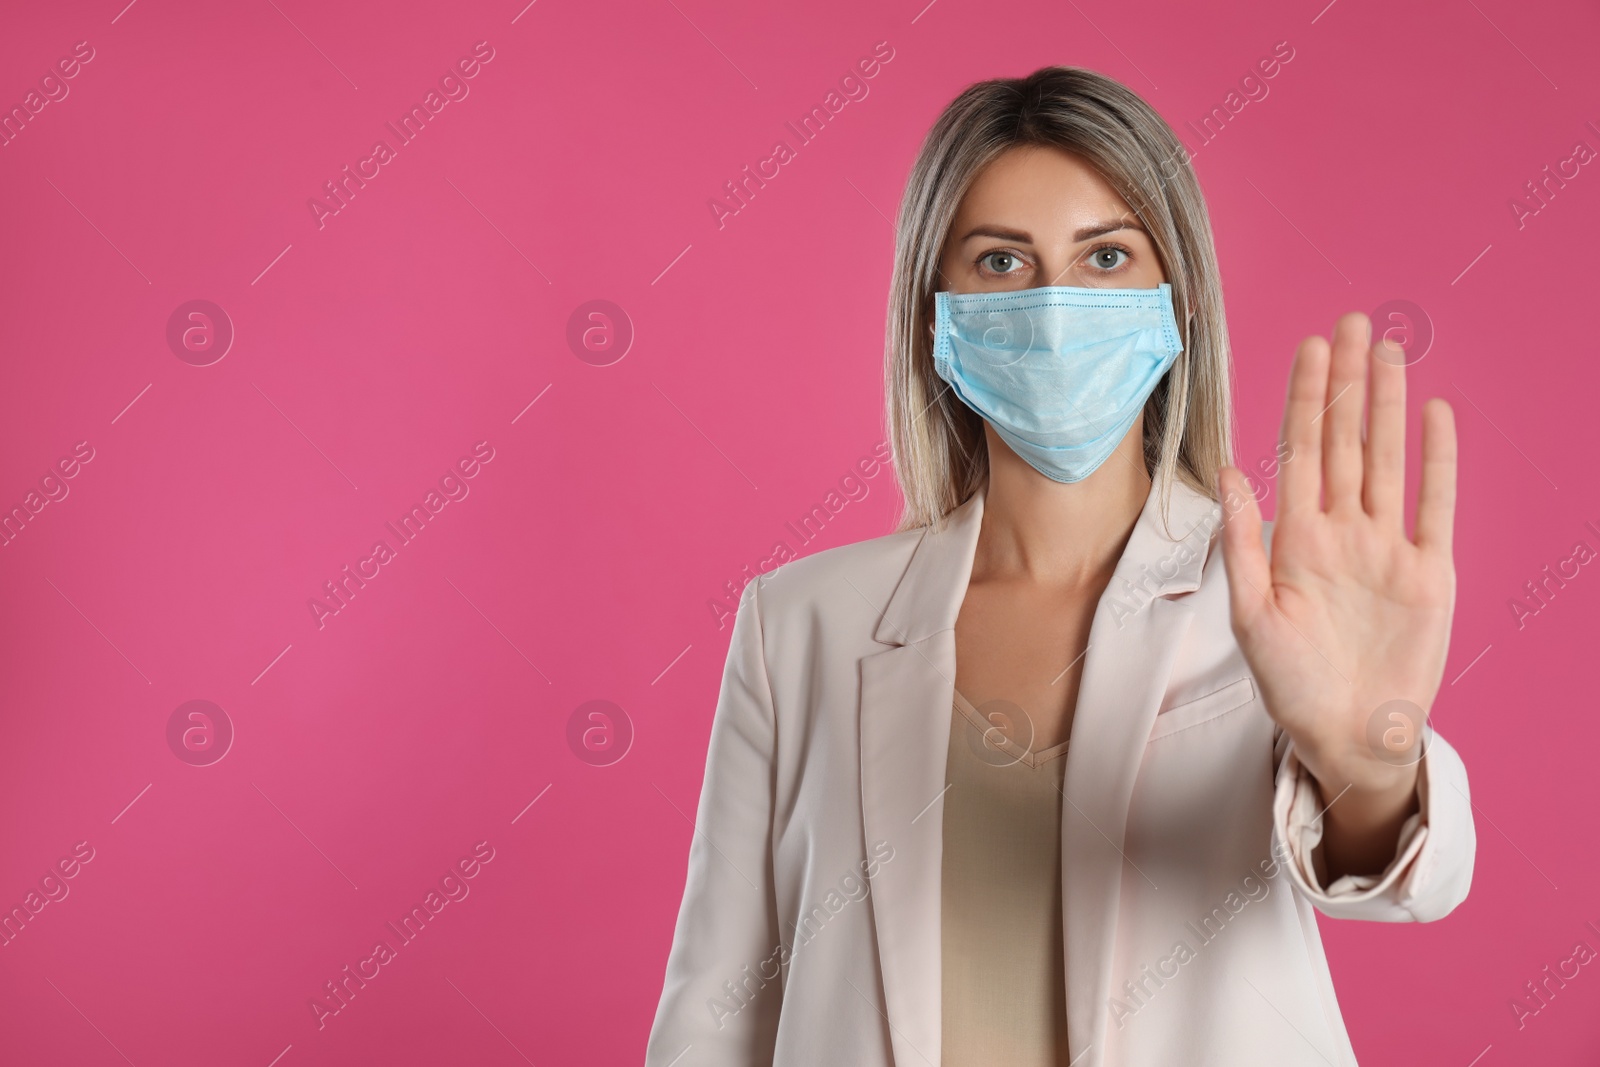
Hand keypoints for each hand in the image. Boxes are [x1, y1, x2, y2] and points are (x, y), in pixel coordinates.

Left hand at [1217, 312, 1456, 877]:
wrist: (1347, 736)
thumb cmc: (1290, 685)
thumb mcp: (1252, 616)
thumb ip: (1242, 543)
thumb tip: (1230, 474)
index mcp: (1294, 540)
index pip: (1300, 452)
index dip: (1304, 399)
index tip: (1309, 348)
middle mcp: (1340, 532)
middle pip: (1345, 441)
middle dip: (1346, 383)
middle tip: (1350, 322)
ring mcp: (1386, 549)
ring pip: (1388, 461)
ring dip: (1388, 406)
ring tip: (1388, 352)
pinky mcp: (1429, 574)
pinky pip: (1434, 506)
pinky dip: (1436, 461)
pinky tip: (1433, 414)